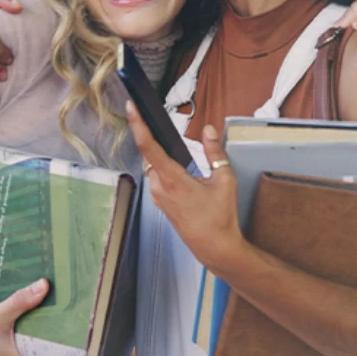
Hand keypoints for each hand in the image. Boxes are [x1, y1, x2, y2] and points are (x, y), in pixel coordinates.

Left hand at [125, 101, 242, 273]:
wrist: (214, 247)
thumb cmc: (220, 217)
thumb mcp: (224, 181)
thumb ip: (215, 152)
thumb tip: (208, 130)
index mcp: (173, 180)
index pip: (149, 147)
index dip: (138, 125)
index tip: (131, 108)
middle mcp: (160, 188)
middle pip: (148, 153)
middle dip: (150, 135)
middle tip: (150, 116)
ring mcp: (158, 197)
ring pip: (152, 166)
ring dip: (157, 153)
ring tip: (162, 136)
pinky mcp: (160, 203)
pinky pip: (156, 178)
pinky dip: (161, 167)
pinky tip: (170, 162)